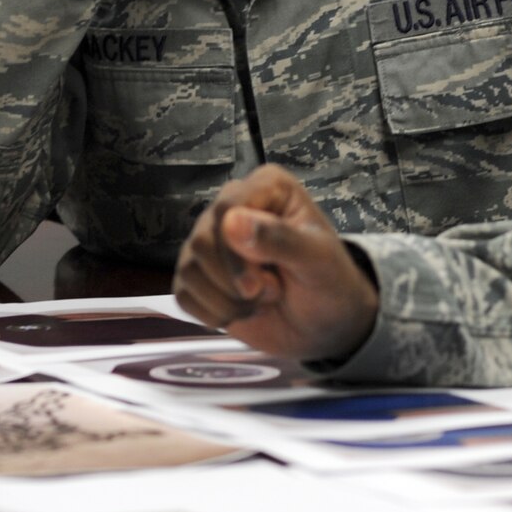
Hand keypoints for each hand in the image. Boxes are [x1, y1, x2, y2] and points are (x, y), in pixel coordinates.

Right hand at [173, 164, 379, 362]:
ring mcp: (211, 241)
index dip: (234, 251)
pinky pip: (184, 294)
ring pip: (189, 269)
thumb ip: (279, 238)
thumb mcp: (316, 259)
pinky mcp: (198, 275)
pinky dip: (214, 313)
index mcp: (266, 187)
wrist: (323, 325)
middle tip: (270, 292)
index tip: (256, 284)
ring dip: (228, 300)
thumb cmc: (327, 281)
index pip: (227, 207)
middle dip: (235, 280)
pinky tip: (241, 311)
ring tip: (261, 300)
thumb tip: (230, 221)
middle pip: (202, 241)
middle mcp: (233, 206)